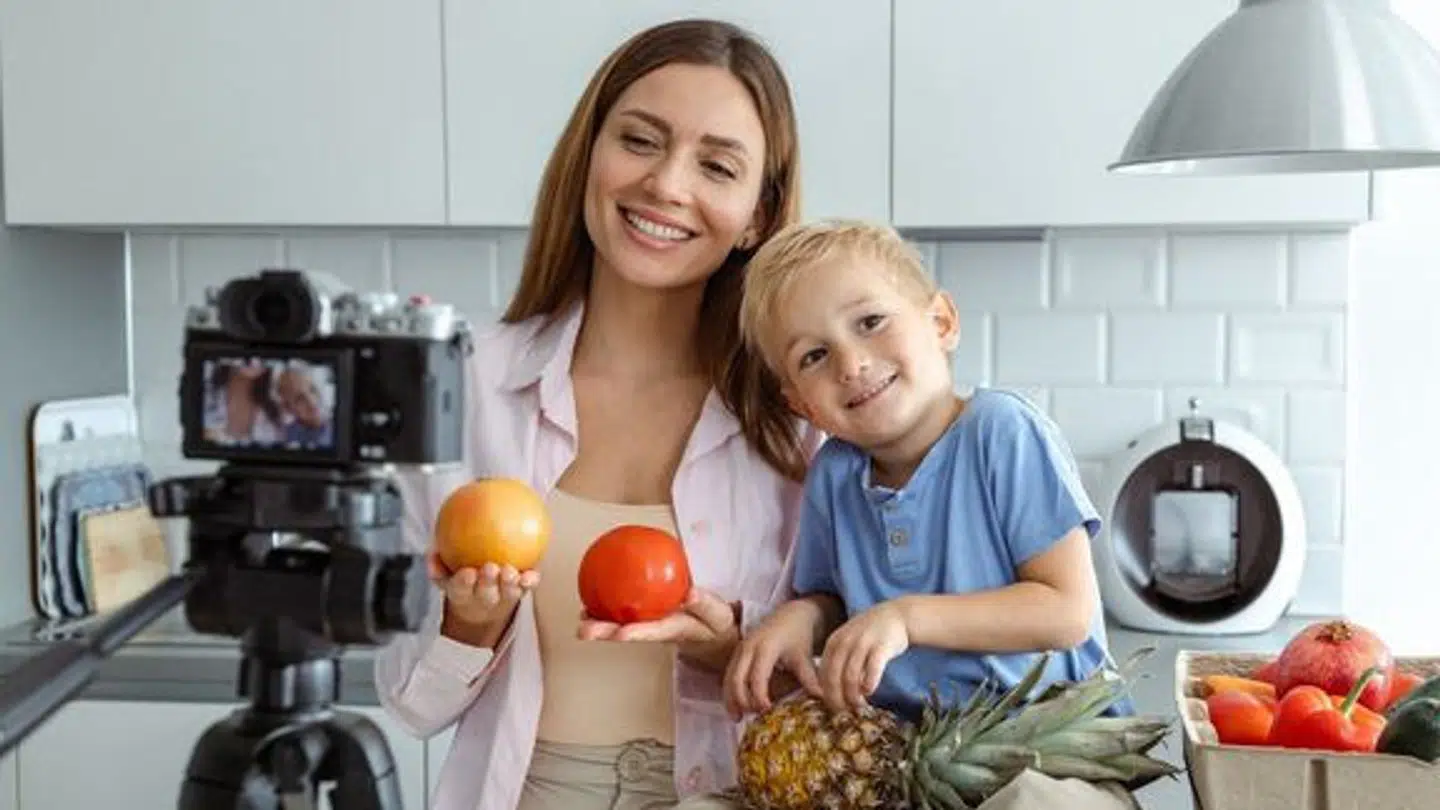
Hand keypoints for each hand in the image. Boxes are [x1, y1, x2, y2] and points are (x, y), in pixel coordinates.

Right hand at [430, 551, 539, 643]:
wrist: (482, 607)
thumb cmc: (461, 581)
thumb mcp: (444, 575)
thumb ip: (437, 564)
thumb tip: (431, 552)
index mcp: (462, 595)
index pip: (460, 590)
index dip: (464, 583)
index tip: (467, 572)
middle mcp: (484, 599)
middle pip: (486, 595)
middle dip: (488, 583)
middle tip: (491, 568)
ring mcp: (503, 598)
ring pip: (508, 594)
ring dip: (510, 583)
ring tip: (511, 571)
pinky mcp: (520, 593)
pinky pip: (527, 588)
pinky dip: (530, 582)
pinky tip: (532, 573)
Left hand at [577, 587, 738, 666]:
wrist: (714, 631)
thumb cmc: (715, 623)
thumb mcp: (716, 614)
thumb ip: (704, 604)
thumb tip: (690, 593)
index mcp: (673, 629)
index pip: (652, 632)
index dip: (635, 633)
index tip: (619, 635)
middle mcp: (655, 629)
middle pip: (628, 632)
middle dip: (604, 633)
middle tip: (584, 631)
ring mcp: (649, 624)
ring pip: (622, 624)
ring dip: (600, 624)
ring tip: (581, 618)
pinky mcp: (646, 617)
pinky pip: (625, 610)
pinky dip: (608, 605)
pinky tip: (594, 596)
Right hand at [724, 601, 822, 719]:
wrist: (791, 615)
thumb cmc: (798, 636)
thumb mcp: (804, 656)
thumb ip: (809, 678)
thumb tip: (821, 699)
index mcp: (766, 648)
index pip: (757, 677)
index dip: (759, 696)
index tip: (766, 711)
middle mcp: (748, 647)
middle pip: (737, 679)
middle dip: (741, 700)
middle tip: (752, 717)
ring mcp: (740, 649)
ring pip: (729, 678)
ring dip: (731, 698)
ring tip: (738, 718)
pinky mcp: (737, 653)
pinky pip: (728, 674)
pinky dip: (729, 692)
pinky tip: (736, 707)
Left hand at [819, 601, 908, 713]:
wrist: (896, 615)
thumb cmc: (870, 634)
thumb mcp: (848, 641)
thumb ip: (838, 661)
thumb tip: (830, 691)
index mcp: (834, 642)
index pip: (823, 673)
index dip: (825, 693)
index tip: (832, 707)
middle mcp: (845, 642)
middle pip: (834, 677)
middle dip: (836, 698)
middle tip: (843, 711)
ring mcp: (863, 643)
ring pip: (851, 677)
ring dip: (853, 696)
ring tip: (858, 705)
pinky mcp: (881, 647)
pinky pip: (872, 669)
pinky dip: (869, 683)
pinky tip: (870, 692)